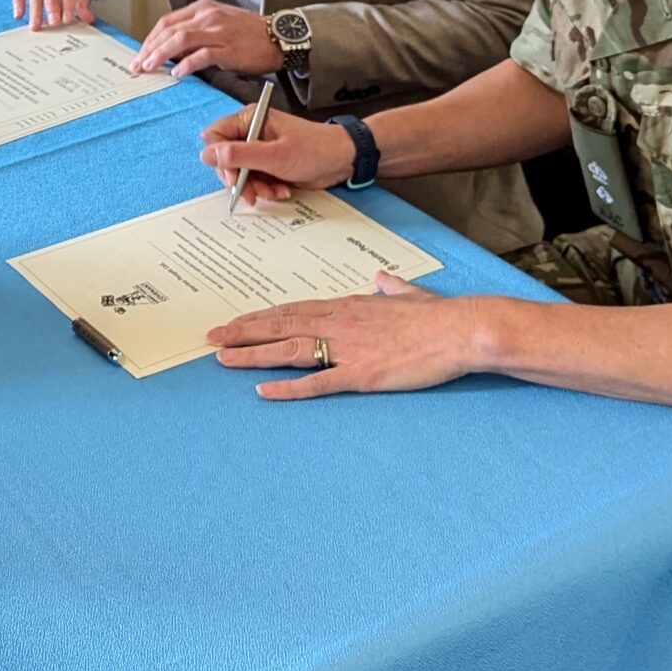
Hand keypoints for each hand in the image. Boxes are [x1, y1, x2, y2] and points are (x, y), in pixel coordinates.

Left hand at [132, 0, 282, 81]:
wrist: (278, 37)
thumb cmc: (250, 33)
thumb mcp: (219, 24)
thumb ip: (196, 33)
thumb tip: (172, 51)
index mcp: (203, 8)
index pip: (167, 21)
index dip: (150, 39)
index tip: (141, 53)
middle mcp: (208, 16)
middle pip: (169, 30)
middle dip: (149, 49)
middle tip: (138, 65)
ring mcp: (218, 31)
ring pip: (180, 40)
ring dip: (161, 55)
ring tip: (150, 68)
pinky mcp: (228, 47)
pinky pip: (201, 55)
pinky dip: (186, 65)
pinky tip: (178, 74)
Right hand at [200, 106, 354, 203]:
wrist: (342, 160)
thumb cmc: (314, 149)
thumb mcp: (275, 155)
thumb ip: (240, 155)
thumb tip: (208, 154)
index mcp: (249, 120)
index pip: (215, 136)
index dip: (219, 159)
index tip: (233, 177)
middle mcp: (251, 133)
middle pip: (225, 159)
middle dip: (239, 179)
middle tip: (251, 192)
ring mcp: (259, 149)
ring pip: (240, 173)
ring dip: (255, 187)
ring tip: (273, 191)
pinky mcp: (268, 164)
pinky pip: (255, 180)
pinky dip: (265, 189)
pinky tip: (281, 190)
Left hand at [213, 272, 481, 399]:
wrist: (460, 330)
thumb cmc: (438, 315)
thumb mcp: (410, 294)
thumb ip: (390, 287)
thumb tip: (382, 278)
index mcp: (348, 306)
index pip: (294, 310)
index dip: (261, 316)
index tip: (236, 320)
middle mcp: (340, 323)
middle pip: (281, 326)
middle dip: (242, 332)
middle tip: (211, 338)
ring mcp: (348, 349)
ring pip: (289, 350)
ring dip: (252, 355)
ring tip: (222, 360)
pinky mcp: (361, 374)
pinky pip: (317, 383)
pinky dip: (287, 388)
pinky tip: (263, 392)